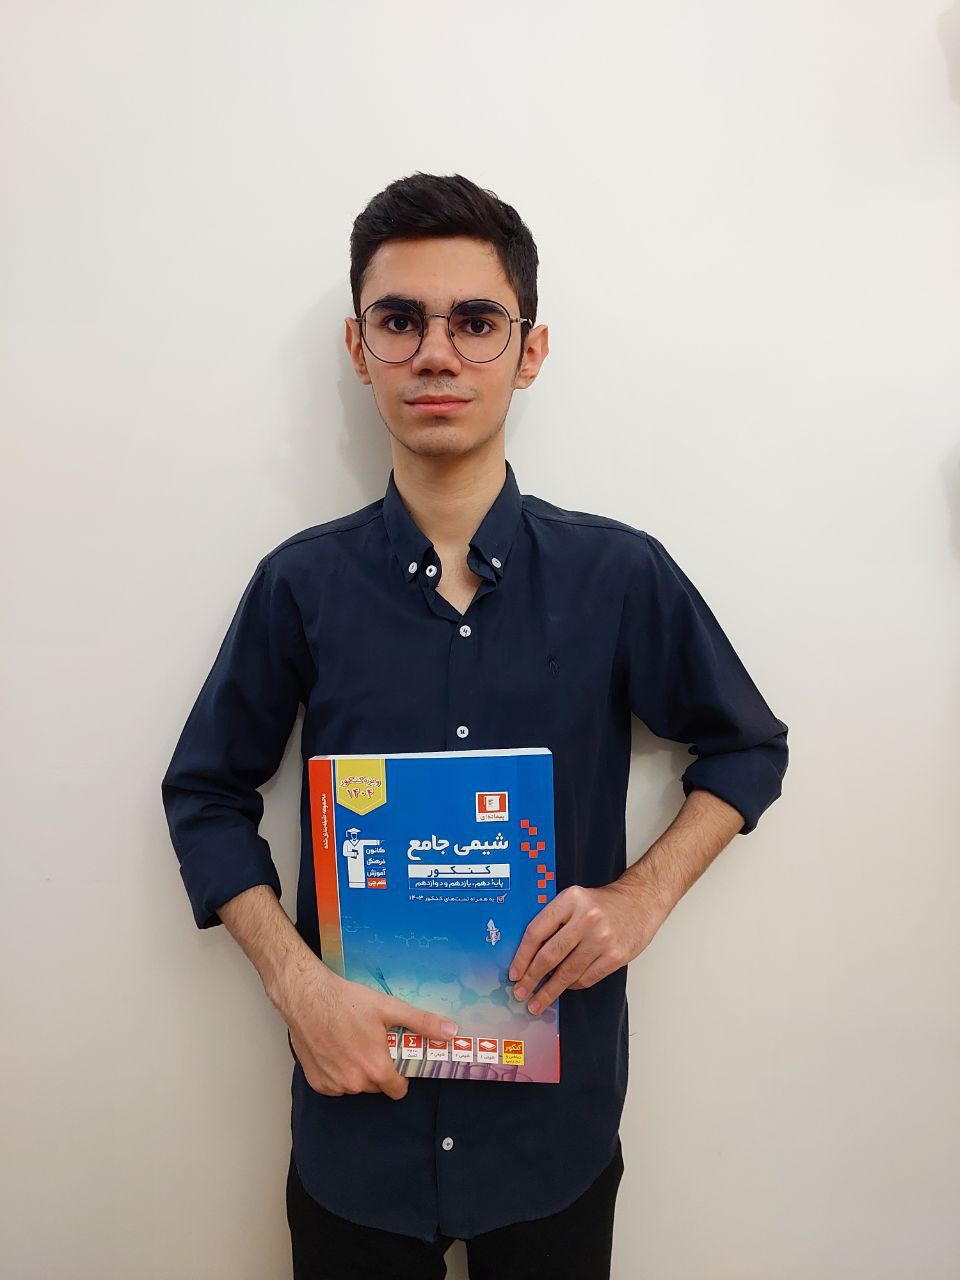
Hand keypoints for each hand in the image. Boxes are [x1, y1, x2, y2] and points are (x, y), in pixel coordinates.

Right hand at [279, 954, 457, 1100]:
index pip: (398, 1090)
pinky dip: (337, 1072)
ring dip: (357, 1071)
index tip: (395, 1058)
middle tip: (371, 1043)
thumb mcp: (389, 1008)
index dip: (400, 1076)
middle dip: (377, 1069)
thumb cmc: (347, 1002)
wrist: (307, 997)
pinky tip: (335, 1049)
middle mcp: (355, 1084)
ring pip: (355, 1085)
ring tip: (351, 1041)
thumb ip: (422, 1023)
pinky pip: (335, 1084)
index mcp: (376, 1069)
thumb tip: (452, 1032)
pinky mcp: (316, 1082)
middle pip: (376, 1086)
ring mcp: (334, 1085)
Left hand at [508, 882, 667, 1015]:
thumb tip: (528, 956)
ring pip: (567, 972)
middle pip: (549, 955)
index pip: (537, 932)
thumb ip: (554, 920)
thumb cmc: (604, 903)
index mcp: (570, 900)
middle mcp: (585, 918)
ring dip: (549, 991)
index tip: (514, 973)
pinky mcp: (615, 956)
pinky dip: (572, 986)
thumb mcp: (575, 900)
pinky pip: (586, 978)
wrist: (640, 901)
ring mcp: (602, 938)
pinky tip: (564, 988)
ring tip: (538, 1002)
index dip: (522, 956)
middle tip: (521, 993)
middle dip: (532, 979)